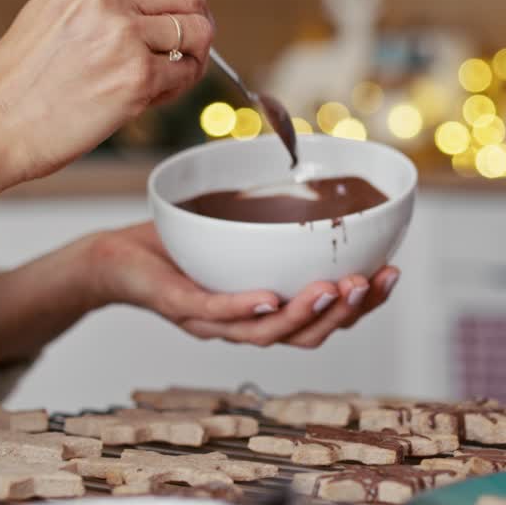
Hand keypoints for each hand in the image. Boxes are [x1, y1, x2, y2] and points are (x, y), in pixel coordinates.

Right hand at [0, 0, 214, 181]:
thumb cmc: (20, 82)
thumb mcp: (55, 13)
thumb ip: (105, 4)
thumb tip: (164, 15)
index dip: (172, 5)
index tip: (167, 28)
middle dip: (195, 26)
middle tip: (185, 53)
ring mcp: (123, 33)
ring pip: (198, 32)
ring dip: (191, 58)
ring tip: (162, 79)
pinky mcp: (137, 75)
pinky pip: (186, 74)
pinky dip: (178, 88)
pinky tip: (148, 99)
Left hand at [82, 223, 399, 347]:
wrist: (112, 260)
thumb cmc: (177, 247)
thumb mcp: (236, 228)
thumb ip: (277, 217)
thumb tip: (317, 169)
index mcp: (266, 311)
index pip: (325, 318)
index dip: (363, 304)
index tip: (392, 273)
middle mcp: (243, 326)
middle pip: (306, 335)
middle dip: (345, 312)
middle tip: (370, 282)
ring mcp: (210, 322)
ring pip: (265, 333)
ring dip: (304, 314)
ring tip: (333, 287)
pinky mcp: (176, 307)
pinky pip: (214, 313)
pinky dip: (243, 308)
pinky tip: (267, 297)